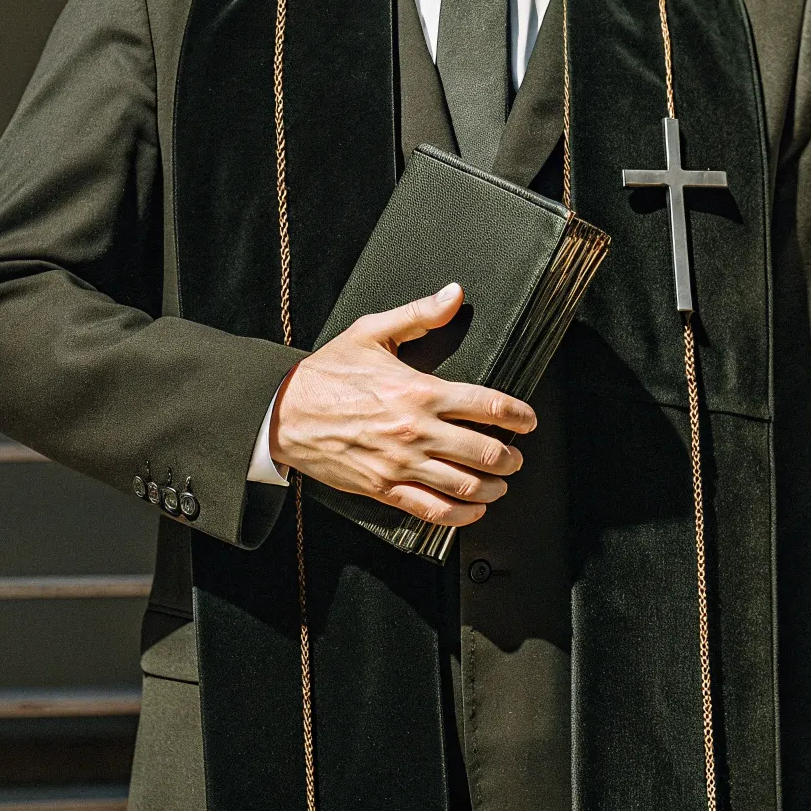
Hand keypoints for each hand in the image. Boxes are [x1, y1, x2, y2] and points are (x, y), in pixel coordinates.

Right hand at [268, 282, 535, 525]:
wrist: (282, 412)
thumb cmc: (326, 373)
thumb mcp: (372, 332)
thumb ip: (419, 314)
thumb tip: (454, 294)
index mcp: (419, 391)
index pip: (487, 405)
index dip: (518, 416)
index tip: (528, 420)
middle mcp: (416, 431)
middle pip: (484, 451)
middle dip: (510, 457)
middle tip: (516, 456)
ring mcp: (401, 464)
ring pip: (464, 486)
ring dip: (492, 487)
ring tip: (500, 482)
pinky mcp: (384, 489)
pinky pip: (432, 510)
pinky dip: (461, 516)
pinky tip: (473, 510)